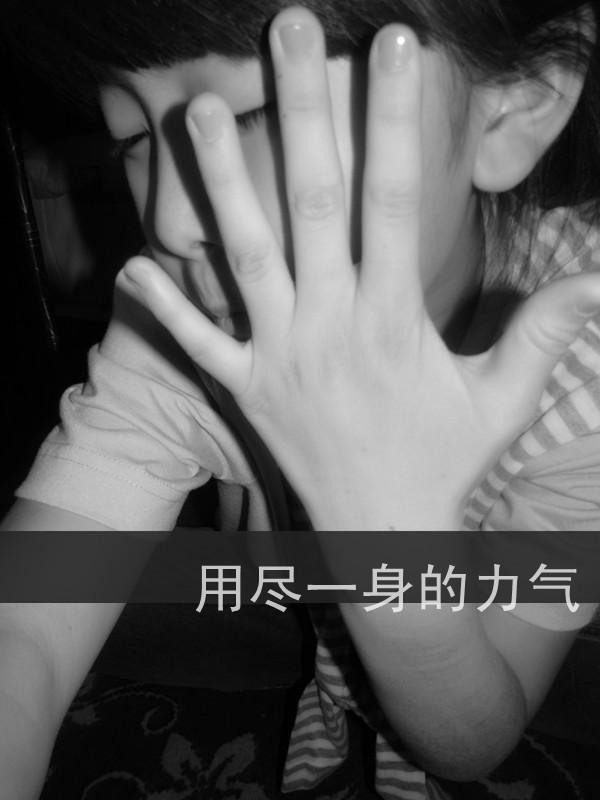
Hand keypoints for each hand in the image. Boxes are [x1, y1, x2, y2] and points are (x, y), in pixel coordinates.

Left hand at [120, 7, 599, 529]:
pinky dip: (167, 309)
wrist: (384, 534)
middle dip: (304, 112)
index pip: (394, 202)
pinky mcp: (246, 390)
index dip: (394, 122)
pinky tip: (133, 269)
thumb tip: (596, 281)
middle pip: (314, 204)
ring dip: (222, 185)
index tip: (392, 50)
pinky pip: (200, 345)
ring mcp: (281, 357)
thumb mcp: (501, 400)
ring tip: (195, 112)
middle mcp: (331, 326)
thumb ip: (540, 335)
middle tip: (290, 31)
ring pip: (246, 258)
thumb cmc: (442, 462)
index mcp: (393, 319)